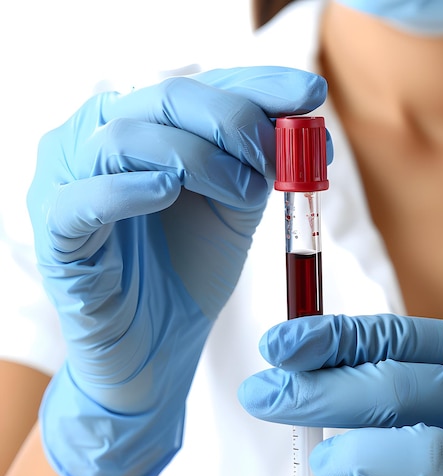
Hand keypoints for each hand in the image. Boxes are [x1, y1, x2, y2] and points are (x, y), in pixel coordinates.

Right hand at [28, 66, 326, 475]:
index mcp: (144, 132)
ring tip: (242, 192)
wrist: (157, 348)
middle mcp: (101, 144)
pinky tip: (168, 191)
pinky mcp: (55, 235)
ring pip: (124, 138)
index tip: (310, 93)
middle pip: (164, 98)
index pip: (200, 86)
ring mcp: (70, 185)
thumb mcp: (236, 210)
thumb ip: (258, 166)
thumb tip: (309, 129)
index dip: (257, 84)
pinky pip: (83, 199)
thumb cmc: (190, 275)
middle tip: (274, 156)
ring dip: (196, 157)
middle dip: (233, 121)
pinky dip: (128, 189)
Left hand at [238, 314, 442, 475]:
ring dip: (353, 456)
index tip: (277, 344)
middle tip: (264, 397)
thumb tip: (299, 369)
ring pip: (420, 452)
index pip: (396, 334)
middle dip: (317, 394)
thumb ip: (389, 370)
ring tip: (323, 462)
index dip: (330, 339)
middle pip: (397, 388)